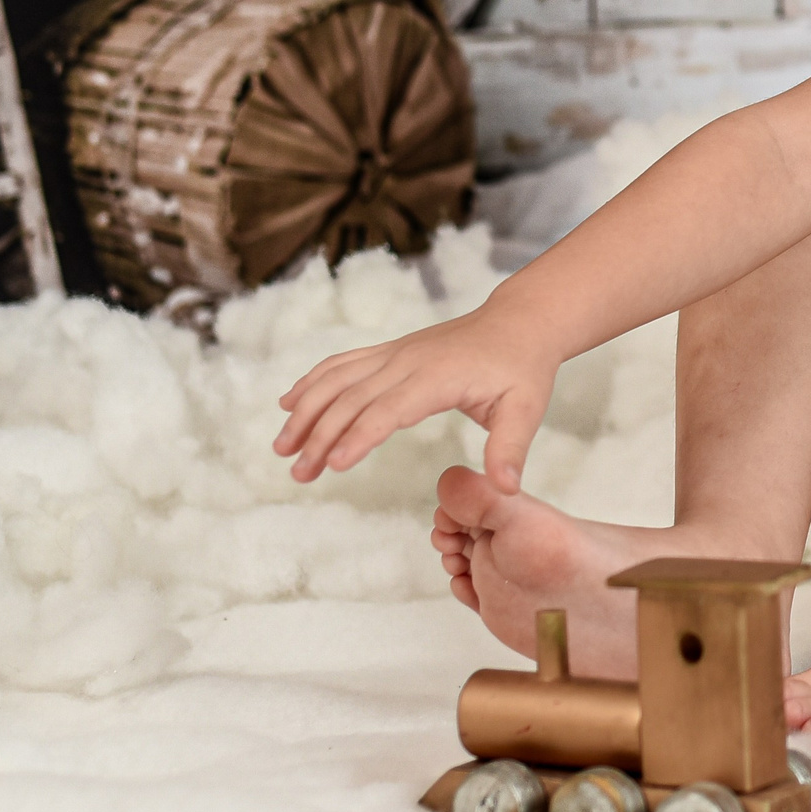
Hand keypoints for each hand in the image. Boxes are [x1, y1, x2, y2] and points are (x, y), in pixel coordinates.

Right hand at [273, 294, 562, 490]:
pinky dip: (312, 382)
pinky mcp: (390, 352)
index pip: (389, 408)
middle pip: (352, 398)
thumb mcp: (528, 409)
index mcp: (438, 376)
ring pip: (337, 379)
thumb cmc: (523, 369)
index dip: (360, 435)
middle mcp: (408, 360)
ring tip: (282, 448)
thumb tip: (505, 489)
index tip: (333, 465)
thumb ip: (512, 448)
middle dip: (321, 436)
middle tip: (298, 475)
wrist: (519, 323)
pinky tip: (288, 402)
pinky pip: (343, 364)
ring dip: (306, 410)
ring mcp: (395, 353)